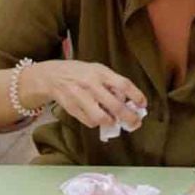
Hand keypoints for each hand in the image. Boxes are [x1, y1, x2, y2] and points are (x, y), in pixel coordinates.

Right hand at [28, 60, 146, 130]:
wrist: (52, 75)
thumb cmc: (80, 73)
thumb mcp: (97, 70)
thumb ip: (112, 84)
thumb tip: (129, 103)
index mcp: (100, 72)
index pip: (123, 84)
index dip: (136, 96)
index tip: (143, 105)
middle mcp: (91, 84)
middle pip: (115, 105)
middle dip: (129, 117)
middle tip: (135, 123)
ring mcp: (80, 96)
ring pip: (101, 118)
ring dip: (111, 122)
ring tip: (113, 121)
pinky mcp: (71, 108)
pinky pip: (89, 122)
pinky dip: (96, 123)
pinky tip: (96, 117)